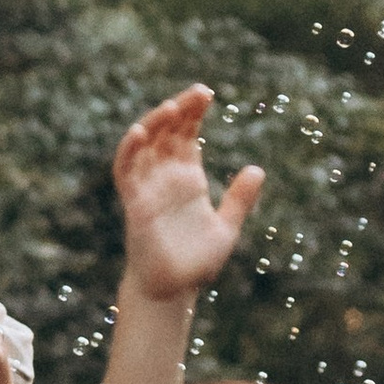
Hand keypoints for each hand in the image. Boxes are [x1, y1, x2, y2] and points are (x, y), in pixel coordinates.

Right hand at [112, 85, 264, 302]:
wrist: (173, 290)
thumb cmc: (195, 263)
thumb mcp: (226, 228)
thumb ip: (239, 200)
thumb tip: (257, 169)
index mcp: (188, 179)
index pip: (187, 136)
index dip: (194, 113)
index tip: (207, 94)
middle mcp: (166, 178)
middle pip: (167, 132)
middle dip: (180, 109)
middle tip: (199, 92)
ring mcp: (148, 187)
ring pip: (145, 144)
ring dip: (155, 123)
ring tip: (173, 107)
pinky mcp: (134, 202)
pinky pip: (126, 169)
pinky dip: (130, 149)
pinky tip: (141, 132)